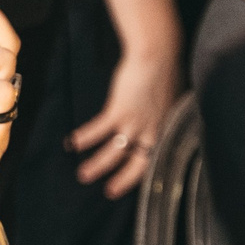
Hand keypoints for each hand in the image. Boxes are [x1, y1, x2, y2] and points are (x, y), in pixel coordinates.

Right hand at [67, 54, 178, 197]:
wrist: (158, 53)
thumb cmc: (165, 69)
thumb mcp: (172, 97)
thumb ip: (164, 112)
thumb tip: (161, 115)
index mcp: (166, 127)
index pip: (157, 158)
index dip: (144, 172)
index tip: (134, 181)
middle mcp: (154, 130)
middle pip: (138, 164)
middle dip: (122, 180)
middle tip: (108, 191)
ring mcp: (137, 122)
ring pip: (115, 152)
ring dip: (97, 165)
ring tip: (82, 175)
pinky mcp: (120, 110)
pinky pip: (99, 130)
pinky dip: (84, 138)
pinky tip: (72, 144)